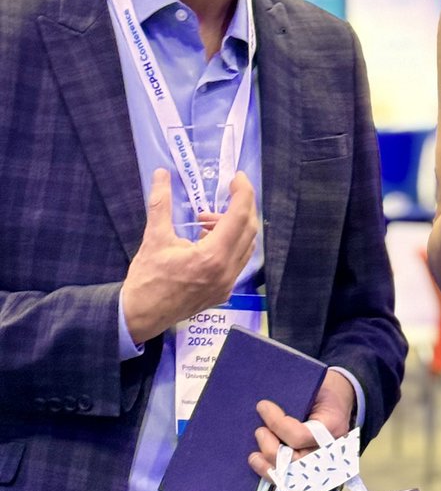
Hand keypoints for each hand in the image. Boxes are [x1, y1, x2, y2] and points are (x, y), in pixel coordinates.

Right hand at [121, 168, 258, 343]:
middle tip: (224, 195)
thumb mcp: (153, 238)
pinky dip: (230, 244)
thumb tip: (161, 173)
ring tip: (205, 222)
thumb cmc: (146, 279)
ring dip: (234, 227)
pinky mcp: (223, 291)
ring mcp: (227, 284)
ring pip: (246, 246)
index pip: (239, 217)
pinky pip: (238, 261)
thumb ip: (161, 203)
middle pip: (249, 229)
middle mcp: (226, 271)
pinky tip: (206, 241)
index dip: (242, 193)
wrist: (141, 316)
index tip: (237, 178)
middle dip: (240, 207)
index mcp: (212, 257)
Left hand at [248, 370, 356, 477]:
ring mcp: (322, 464)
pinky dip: (273, 475)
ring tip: (254, 456)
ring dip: (269, 468)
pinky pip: (290, 480)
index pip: (300, 435)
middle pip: (296, 462)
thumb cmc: (324, 390)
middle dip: (272, 449)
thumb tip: (264, 407)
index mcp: (332, 426)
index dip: (277, 424)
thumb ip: (295, 398)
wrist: (339, 400)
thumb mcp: (315, 386)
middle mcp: (329, 451)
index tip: (263, 406)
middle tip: (259, 431)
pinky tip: (260, 465)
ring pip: (292, 477)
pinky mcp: (312, 470)